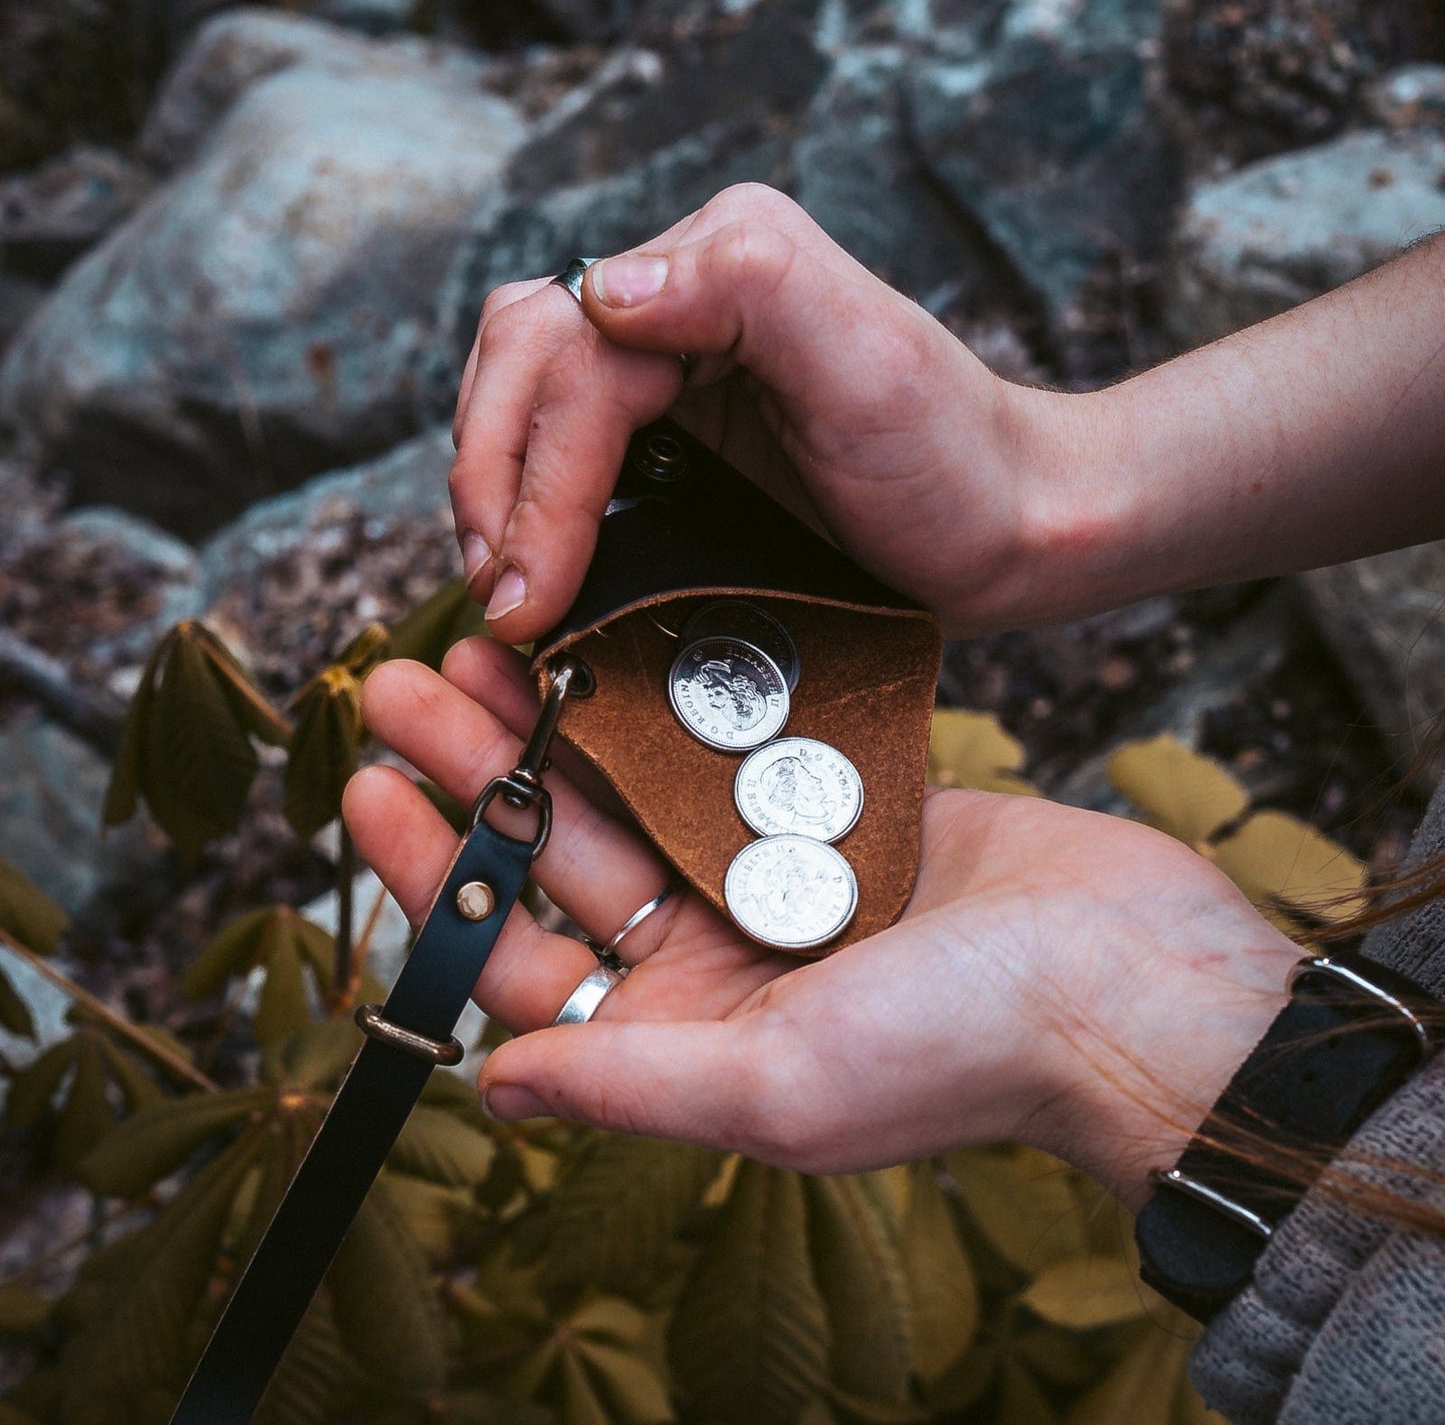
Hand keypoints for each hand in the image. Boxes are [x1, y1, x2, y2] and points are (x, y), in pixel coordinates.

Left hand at [344, 638, 1302, 1204]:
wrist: (1130, 975)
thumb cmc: (972, 1050)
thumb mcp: (785, 1085)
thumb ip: (634, 1084)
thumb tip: (498, 1093)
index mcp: (686, 1037)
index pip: (520, 959)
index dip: (438, 876)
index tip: (367, 790)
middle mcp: (715, 960)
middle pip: (561, 856)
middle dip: (477, 772)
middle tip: (400, 687)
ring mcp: (770, 877)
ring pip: (629, 790)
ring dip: (554, 722)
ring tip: (481, 644)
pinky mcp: (830, 808)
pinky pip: (720, 748)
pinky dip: (662, 699)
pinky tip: (607, 639)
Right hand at [448, 184, 1099, 641]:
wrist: (1008, 530)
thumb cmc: (954, 462)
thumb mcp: (869, 364)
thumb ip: (747, 286)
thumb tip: (603, 288)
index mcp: (720, 262)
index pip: (575, 360)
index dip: (537, 480)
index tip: (529, 593)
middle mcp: (682, 300)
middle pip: (522, 367)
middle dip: (493, 484)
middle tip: (505, 600)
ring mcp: (672, 369)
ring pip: (523, 403)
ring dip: (494, 495)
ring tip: (506, 592)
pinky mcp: (674, 435)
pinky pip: (564, 452)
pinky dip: (530, 507)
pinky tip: (536, 568)